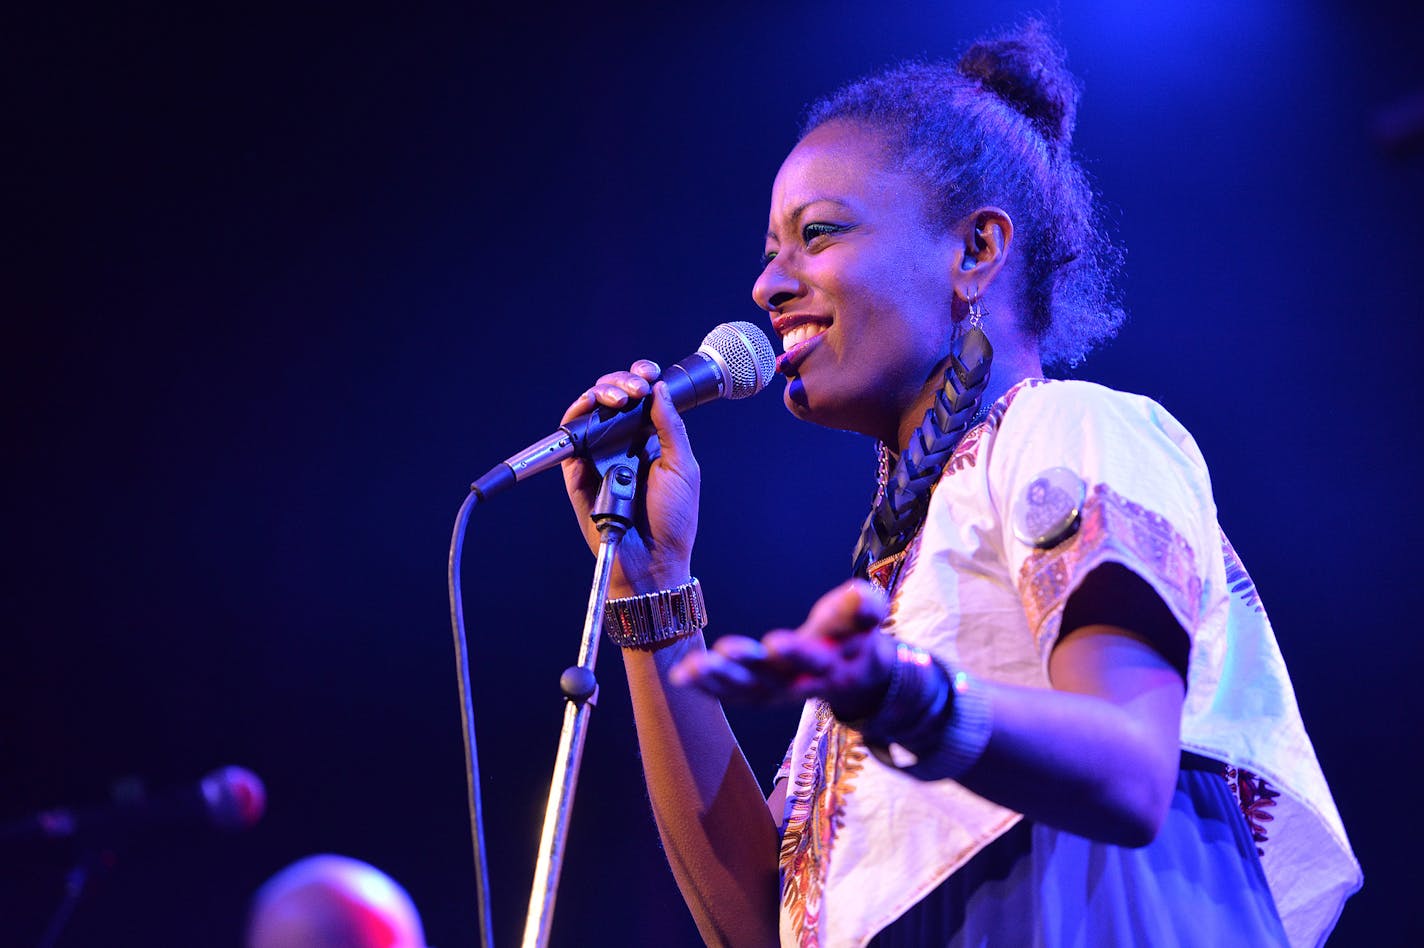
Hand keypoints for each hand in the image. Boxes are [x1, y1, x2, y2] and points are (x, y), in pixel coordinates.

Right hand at [560, 360, 699, 596]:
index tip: (648, 374)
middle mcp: (624, 445)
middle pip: (612, 399)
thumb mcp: (683, 466)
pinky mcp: (578, 474)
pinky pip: (571, 439)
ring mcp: (600, 458)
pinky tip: (592, 406)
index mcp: (653, 441)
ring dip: (600, 393)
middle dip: (621, 383)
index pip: (642, 400)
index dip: (642, 380)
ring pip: (590, 413)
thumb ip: (671, 426)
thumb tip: (659, 389)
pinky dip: (577, 417)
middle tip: (635, 388)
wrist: (653, 560)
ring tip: (617, 397)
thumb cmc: (674, 519)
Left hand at [669, 579, 898, 720]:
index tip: (774, 642)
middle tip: (727, 650)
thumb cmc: (855, 633)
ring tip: (695, 665)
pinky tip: (682, 676)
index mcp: (833, 663)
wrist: (855, 674)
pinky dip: (708, 688)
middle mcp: (802, 682)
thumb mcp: (867, 615)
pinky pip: (731, 695)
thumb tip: (859, 595)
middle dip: (751, 666)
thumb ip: (864, 607)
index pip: (817, 659)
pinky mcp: (758, 694)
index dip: (797, 653)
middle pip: (775, 678)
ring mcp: (778, 691)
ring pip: (747, 690)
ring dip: (720, 679)